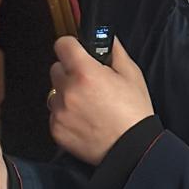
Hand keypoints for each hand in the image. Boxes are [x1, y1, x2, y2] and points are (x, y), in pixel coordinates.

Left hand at [48, 36, 153, 165]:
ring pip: (54, 92)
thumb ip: (114, 51)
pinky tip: (84, 120)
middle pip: (56, 68)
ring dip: (66, 94)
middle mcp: (68, 91)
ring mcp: (60, 112)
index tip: (77, 52)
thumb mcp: (131, 75)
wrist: (132, 150)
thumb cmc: (134, 113)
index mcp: (85, 73)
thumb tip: (105, 38)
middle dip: (70, 72)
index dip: (71, 47)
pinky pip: (55, 114)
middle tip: (89, 84)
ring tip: (88, 105)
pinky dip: (65, 115)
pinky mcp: (56, 130)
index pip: (62, 45)